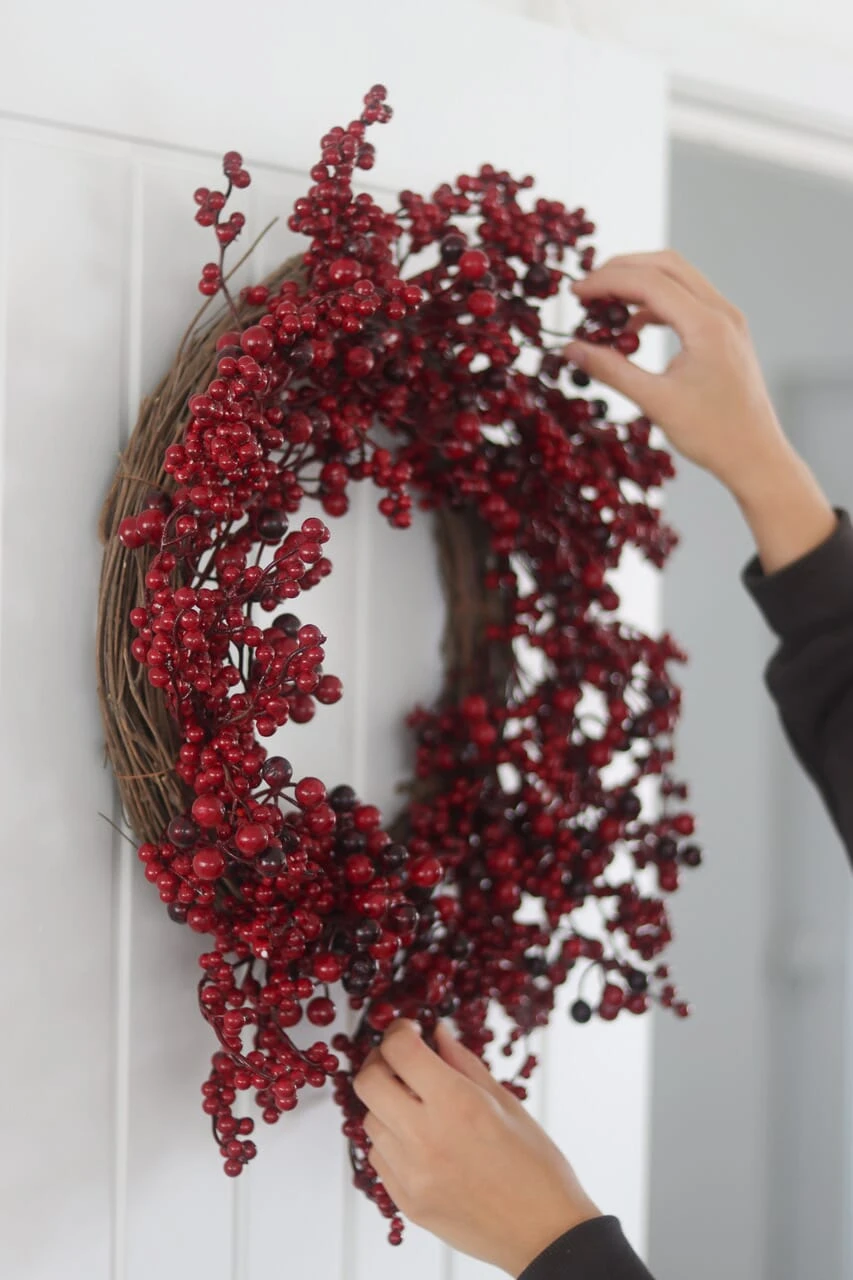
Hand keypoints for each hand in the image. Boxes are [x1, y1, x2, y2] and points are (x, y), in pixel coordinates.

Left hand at [353, 1020, 598, 1276]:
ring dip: (385, 1103)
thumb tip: (437, 1033)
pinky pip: (379, 1158)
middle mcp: (425, 1137)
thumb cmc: (536, 1167)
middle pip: (368, 1082)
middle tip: (400, 1061)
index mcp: (456, 1104)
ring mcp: (411, 1174)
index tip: (408, 1030)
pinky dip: (390, 1140)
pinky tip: (417, 1139)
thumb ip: (463, 1062)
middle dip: (381, 1062)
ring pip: (369, 1120)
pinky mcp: (407, 1202)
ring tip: (415, 1104)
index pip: (400, 1050)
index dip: (399, 1031)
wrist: (544, 1234)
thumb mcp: (506, 1102)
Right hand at [565, 250, 835, 571]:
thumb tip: (570, 349)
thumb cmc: (712, 435)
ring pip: (678, 278)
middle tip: (587, 288)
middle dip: (622, 270)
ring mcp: (727, 320)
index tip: (576, 292)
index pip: (649, 282)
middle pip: (666, 265)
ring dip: (640, 283)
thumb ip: (611, 370)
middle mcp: (722, 312)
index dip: (606, 281)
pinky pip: (688, 300)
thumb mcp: (655, 402)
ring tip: (605, 304)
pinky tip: (634, 326)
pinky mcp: (726, 332)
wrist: (756, 456)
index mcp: (707, 325)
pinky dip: (656, 303)